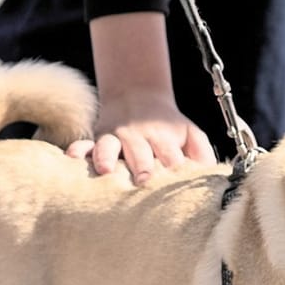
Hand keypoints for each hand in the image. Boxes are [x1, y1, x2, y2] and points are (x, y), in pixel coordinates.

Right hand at [66, 91, 215, 183]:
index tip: (174, 189)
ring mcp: (116, 138)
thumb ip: (203, 154)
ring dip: (108, 158)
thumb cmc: (169, 127)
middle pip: (141, 154)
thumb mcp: (191, 133)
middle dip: (143, 167)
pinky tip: (72, 158)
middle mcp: (139, 138)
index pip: (171, 159)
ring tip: (107, 170)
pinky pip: (84, 144)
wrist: (138, 95)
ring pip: (110, 147)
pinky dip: (77, 151)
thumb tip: (212, 178)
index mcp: (165, 139)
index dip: (173, 172)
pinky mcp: (98, 139)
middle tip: (144, 181)